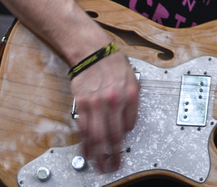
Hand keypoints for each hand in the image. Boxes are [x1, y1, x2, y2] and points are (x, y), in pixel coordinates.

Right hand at [70, 48, 139, 172]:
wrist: (93, 51)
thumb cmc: (114, 64)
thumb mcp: (133, 79)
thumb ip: (132, 101)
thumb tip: (128, 122)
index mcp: (131, 94)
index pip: (130, 124)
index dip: (125, 136)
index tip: (122, 144)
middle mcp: (115, 101)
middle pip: (113, 135)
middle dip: (114, 154)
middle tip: (114, 165)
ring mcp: (97, 103)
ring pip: (97, 135)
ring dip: (98, 153)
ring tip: (99, 164)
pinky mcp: (82, 104)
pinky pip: (84, 128)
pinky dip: (85, 142)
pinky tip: (86, 151)